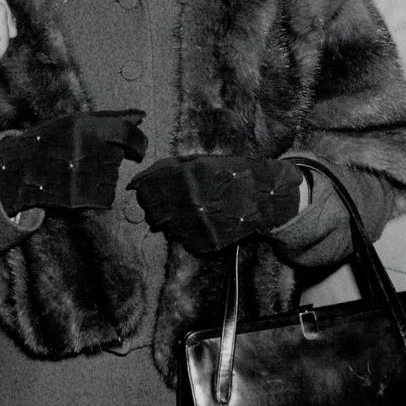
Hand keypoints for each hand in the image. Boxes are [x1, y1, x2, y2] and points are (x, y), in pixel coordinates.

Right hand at [0, 110, 147, 214]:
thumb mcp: (77, 121)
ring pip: (114, 177)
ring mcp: (83, 176)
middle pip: (118, 157)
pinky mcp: (79, 198)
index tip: (138, 149)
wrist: (21, 169)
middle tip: (86, 157)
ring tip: (81, 170)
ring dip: (104, 176)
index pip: (127, 133)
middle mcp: (85, 151)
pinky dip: (101, 194)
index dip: (139, 142)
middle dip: (108, 157)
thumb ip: (112, 117)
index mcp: (85, 127)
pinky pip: (108, 197)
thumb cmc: (52, 139)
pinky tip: (84, 185)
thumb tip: (142, 115)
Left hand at [128, 155, 303, 254]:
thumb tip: (140, 179)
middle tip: (166, 198)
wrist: (265, 198)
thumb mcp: (201, 161)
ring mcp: (198, 227)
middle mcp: (190, 204)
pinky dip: (185, 231)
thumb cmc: (232, 173)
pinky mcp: (205, 244)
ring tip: (188, 208)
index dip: (143, 188)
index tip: (145, 187)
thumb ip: (169, 168)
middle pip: (152, 210)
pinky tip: (200, 220)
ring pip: (165, 226)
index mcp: (187, 179)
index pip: (146, 189)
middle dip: (154, 204)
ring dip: (170, 218)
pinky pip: (183, 239)